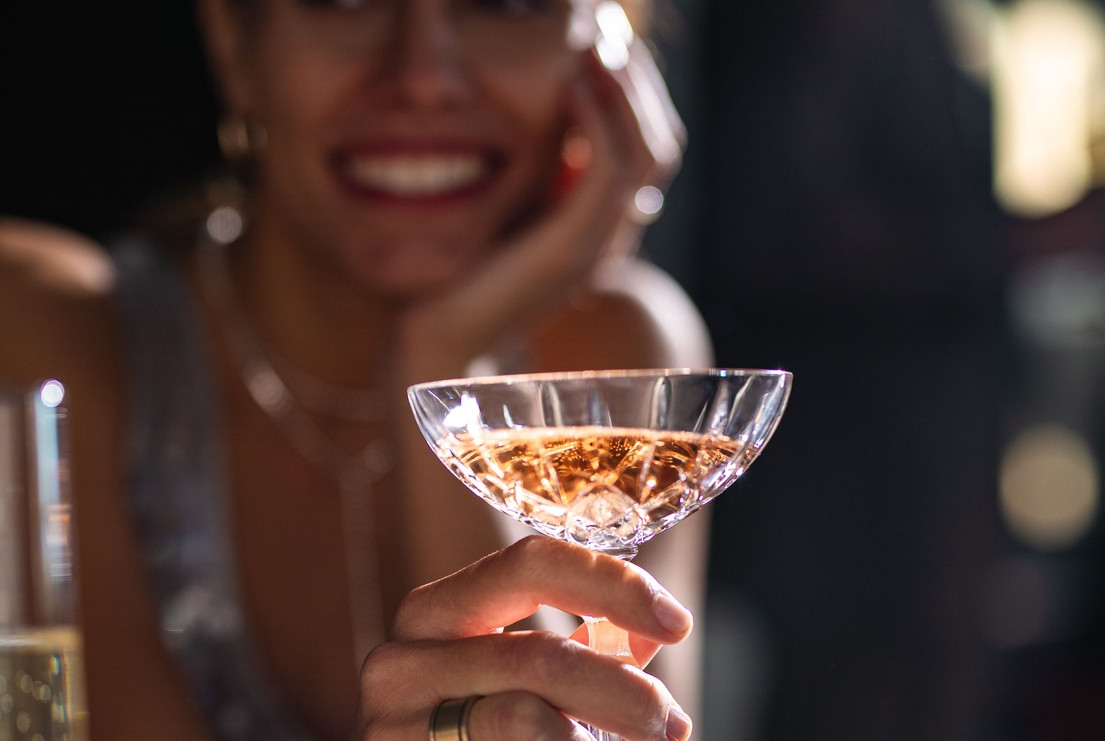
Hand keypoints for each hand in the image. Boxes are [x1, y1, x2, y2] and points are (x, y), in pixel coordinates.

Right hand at [302, 536, 693, 740]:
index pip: (528, 564)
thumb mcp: (496, 686)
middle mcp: (402, 666)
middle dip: (627, 695)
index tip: (676, 623)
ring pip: (532, 727)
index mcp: (430, 615)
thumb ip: (573, 652)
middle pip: (543, 657)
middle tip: (672, 727)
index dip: (612, 585)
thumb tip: (652, 632)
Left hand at [393, 36, 686, 382]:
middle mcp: (613, 234)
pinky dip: (600, 119)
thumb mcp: (502, 212)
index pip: (647, 147)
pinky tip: (573, 80)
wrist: (443, 345)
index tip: (602, 44)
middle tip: (608, 29)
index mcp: (601, 226)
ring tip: (599, 42)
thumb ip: (530, 172)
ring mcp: (600, 243)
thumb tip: (539, 109)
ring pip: (649, 152)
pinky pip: (610, 170)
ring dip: (627, 89)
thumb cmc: (457, 279)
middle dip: (639, 80)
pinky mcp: (576, 246)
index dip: (633, 93)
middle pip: (661, 143)